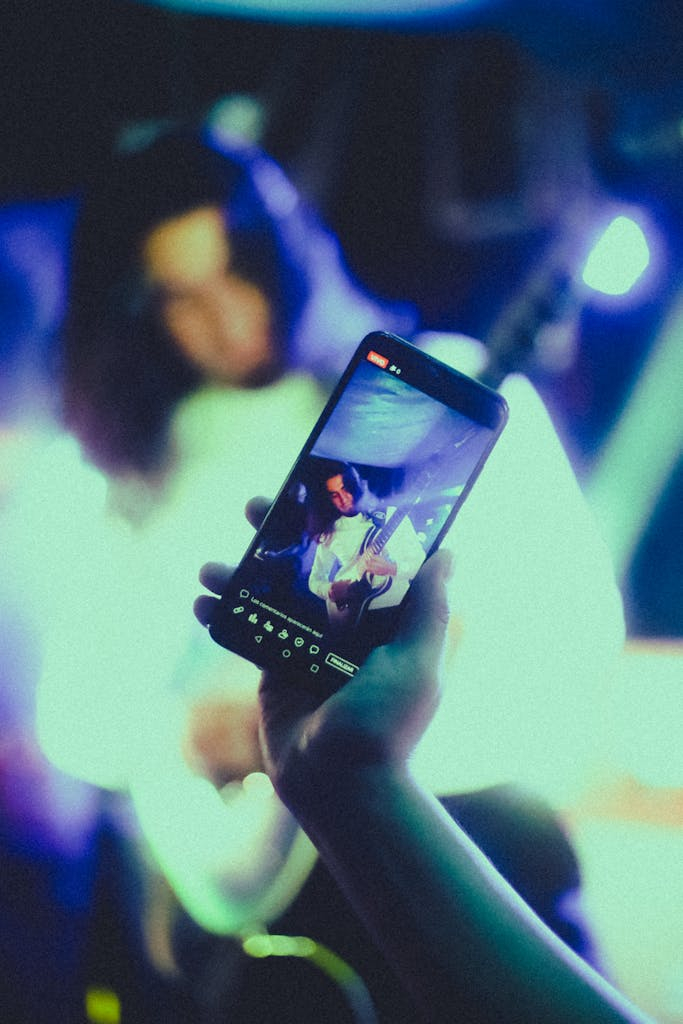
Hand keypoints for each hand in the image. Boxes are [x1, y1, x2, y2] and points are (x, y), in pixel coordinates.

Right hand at [194, 496, 452, 814]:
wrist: (340, 788)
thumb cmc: (385, 727)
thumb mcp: (418, 664)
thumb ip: (430, 610)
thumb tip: (449, 551)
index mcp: (385, 621)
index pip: (362, 557)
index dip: (339, 523)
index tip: (316, 491)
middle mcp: (347, 628)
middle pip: (311, 567)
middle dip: (281, 535)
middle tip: (255, 506)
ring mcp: (310, 647)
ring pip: (272, 595)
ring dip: (240, 574)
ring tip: (210, 566)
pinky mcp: (278, 672)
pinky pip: (250, 634)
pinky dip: (224, 618)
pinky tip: (201, 604)